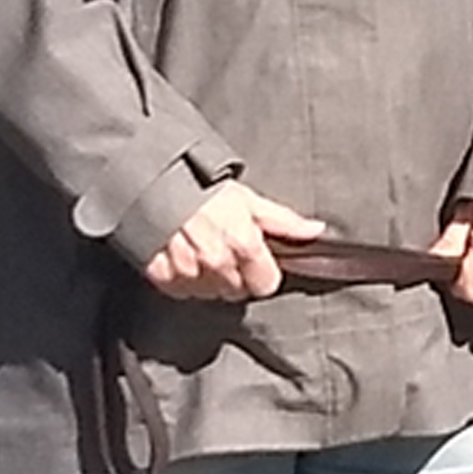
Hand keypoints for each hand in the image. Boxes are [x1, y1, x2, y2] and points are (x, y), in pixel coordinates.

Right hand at [139, 176, 324, 301]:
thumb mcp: (250, 199)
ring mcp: (188, 271)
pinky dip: (181, 279)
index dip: (262, 274)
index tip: (254, 261)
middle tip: (223, 250)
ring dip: (208, 279)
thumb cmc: (205, 186)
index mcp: (244, 244)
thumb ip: (284, 222)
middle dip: (234, 276)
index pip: (265, 286)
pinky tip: (181, 258)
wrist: (155, 179)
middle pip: (236, 292)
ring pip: (208, 294)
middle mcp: (217, 262)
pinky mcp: (161, 274)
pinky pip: (179, 290)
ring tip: (200, 252)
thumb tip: (317, 231)